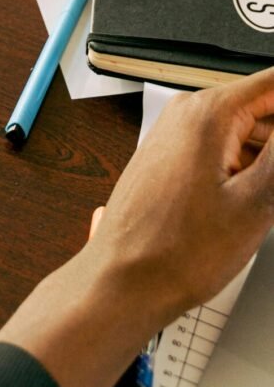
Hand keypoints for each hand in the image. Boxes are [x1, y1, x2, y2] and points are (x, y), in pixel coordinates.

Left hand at [0, 66, 273, 386]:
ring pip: (247, 133)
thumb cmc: (175, 249)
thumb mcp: (257, 200)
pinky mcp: (174, 159)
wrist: (126, 278)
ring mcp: (177, 136)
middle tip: (272, 192)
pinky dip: (250, 170)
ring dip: (269, 160)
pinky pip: (225, 151)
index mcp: (208, 112)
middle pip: (264, 108)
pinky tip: (258, 202)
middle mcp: (187, 115)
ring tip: (264, 200)